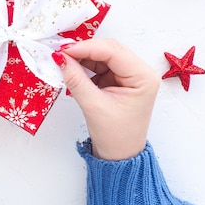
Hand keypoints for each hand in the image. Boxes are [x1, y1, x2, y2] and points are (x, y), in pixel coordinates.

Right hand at [53, 39, 159, 160]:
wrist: (120, 156)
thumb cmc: (115, 136)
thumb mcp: (94, 106)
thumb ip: (76, 80)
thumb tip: (61, 58)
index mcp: (143, 77)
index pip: (113, 52)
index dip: (87, 48)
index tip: (64, 50)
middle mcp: (140, 72)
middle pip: (109, 49)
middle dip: (84, 50)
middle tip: (61, 53)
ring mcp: (129, 75)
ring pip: (103, 55)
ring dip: (83, 57)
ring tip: (64, 62)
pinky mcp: (118, 79)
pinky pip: (100, 64)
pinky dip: (85, 65)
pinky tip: (72, 69)